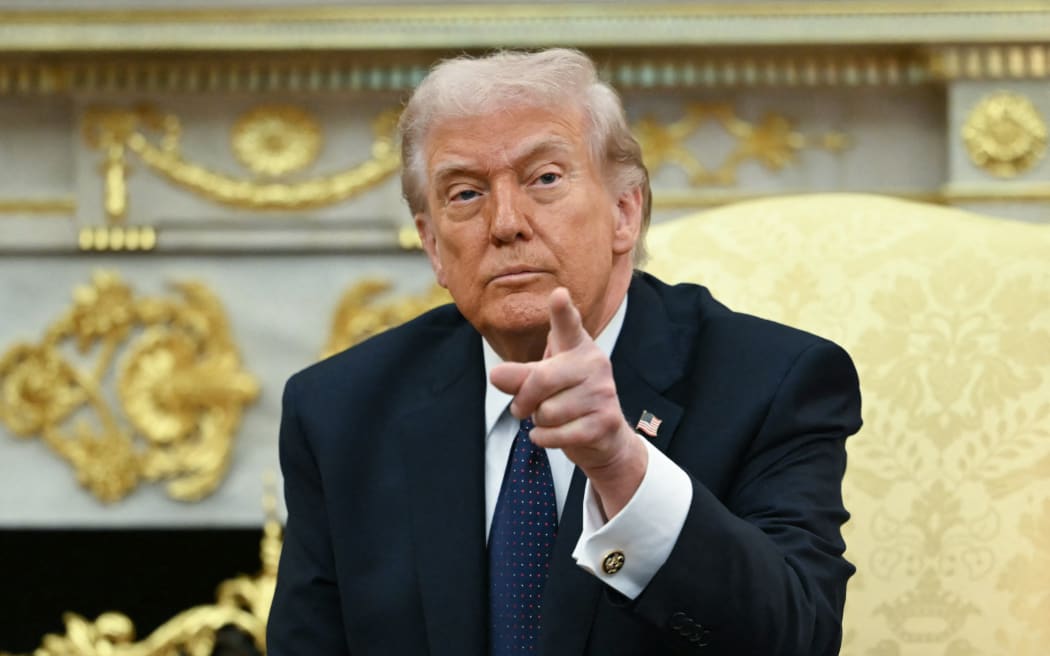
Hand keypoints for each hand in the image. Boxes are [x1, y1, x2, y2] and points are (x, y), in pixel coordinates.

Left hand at [490, 287, 646, 517]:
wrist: (603, 437)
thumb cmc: (567, 400)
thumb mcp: (541, 383)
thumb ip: (520, 376)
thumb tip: (496, 375)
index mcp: (577, 346)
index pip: (568, 325)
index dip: (562, 310)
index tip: (559, 294)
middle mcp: (595, 363)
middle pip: (540, 379)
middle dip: (523, 400)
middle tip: (521, 408)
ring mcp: (604, 392)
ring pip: (547, 412)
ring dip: (538, 423)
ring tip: (551, 419)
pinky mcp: (606, 421)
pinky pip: (557, 434)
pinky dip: (545, 439)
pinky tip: (554, 435)